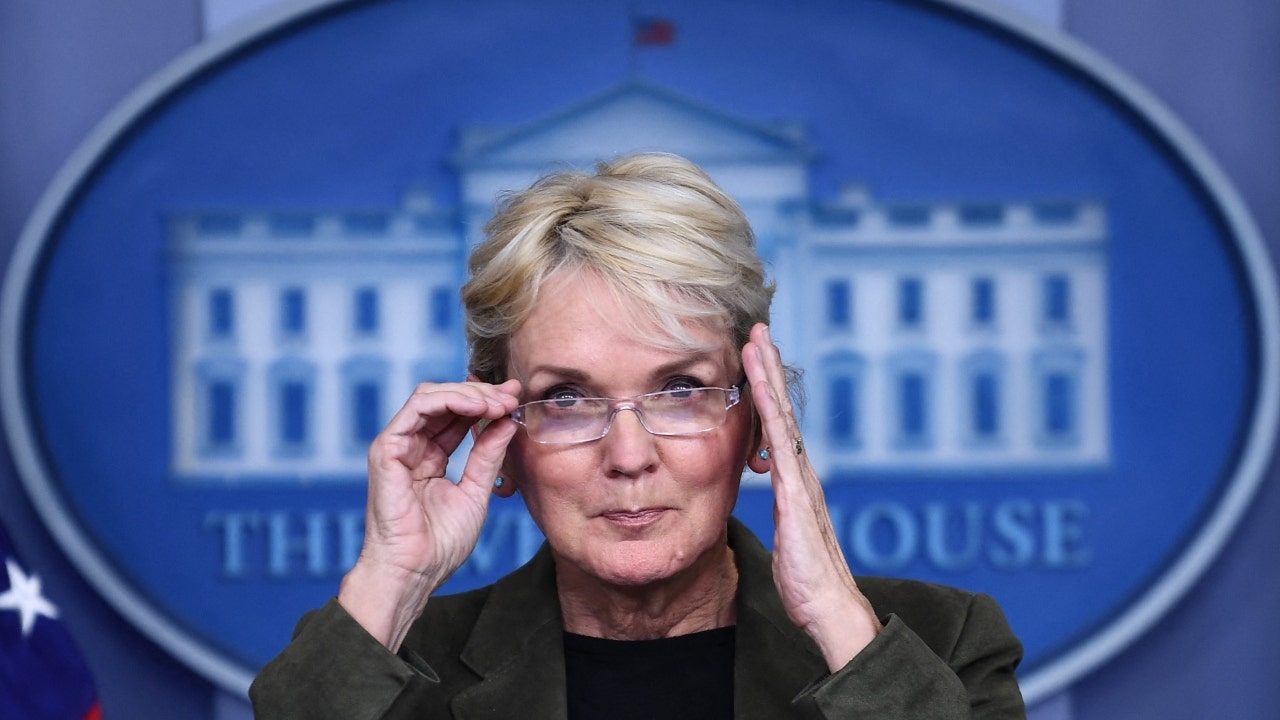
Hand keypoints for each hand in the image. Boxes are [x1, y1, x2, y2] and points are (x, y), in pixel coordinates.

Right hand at [339, 378, 520, 649]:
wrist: (415, 572)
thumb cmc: (440, 544)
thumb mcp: (476, 491)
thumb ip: (488, 455)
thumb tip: (507, 421)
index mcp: (431, 457)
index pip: (458, 417)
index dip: (487, 403)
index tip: (517, 399)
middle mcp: (413, 447)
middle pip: (446, 401)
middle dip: (482, 394)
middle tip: (512, 395)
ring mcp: (398, 445)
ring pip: (432, 396)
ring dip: (470, 393)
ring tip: (499, 403)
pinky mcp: (387, 448)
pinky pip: (418, 407)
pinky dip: (450, 400)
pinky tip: (478, 407)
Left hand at [742, 323, 881, 670]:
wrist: (827, 606)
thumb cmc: (806, 579)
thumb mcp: (787, 535)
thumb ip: (783, 511)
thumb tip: (776, 498)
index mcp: (794, 480)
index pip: (777, 425)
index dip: (766, 390)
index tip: (755, 356)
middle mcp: (801, 472)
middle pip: (783, 409)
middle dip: (770, 368)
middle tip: (758, 330)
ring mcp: (802, 480)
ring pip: (783, 418)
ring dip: (769, 379)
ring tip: (758, 344)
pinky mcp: (798, 495)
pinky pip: (782, 447)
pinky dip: (772, 416)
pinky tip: (763, 393)